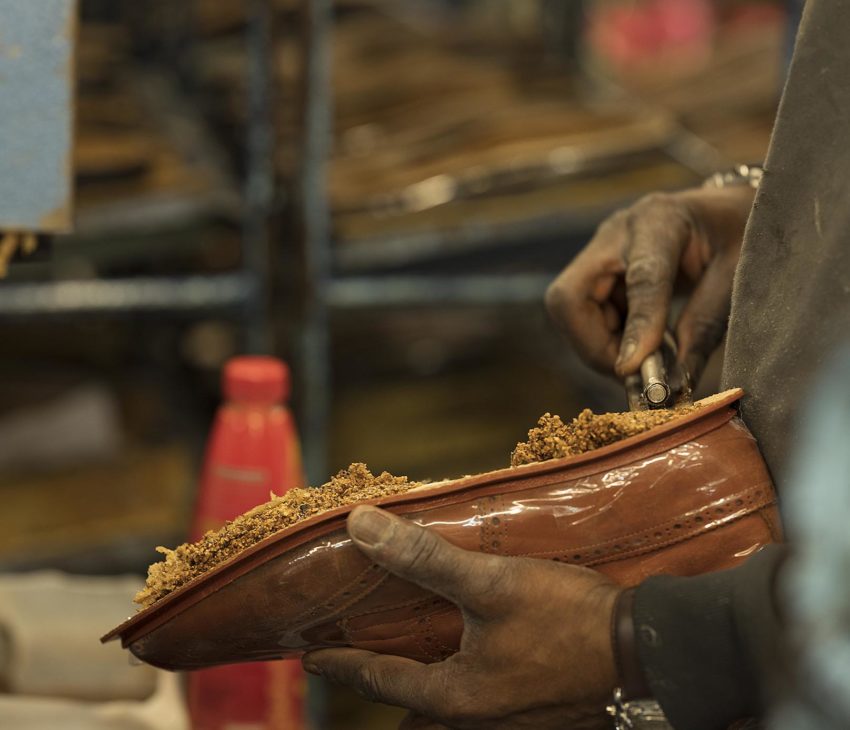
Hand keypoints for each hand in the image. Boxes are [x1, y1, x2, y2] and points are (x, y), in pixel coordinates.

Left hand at [302, 506, 619, 729]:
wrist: (648, 653)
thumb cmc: (569, 621)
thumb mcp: (490, 582)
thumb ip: (423, 556)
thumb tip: (361, 526)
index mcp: (456, 698)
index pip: (380, 680)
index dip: (341, 665)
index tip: (311, 657)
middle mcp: (477, 722)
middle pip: (411, 711)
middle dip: (381, 686)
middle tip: (357, 659)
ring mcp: (511, 724)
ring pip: (447, 715)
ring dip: (422, 691)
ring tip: (411, 661)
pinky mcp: (539, 716)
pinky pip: (481, 709)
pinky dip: (460, 688)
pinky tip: (474, 659)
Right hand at [545, 185, 754, 382]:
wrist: (724, 211)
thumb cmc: (738, 236)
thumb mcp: (736, 278)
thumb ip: (704, 326)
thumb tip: (676, 383)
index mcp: (661, 220)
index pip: (640, 278)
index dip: (634, 329)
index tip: (632, 370)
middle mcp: (617, 232)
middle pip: (571, 298)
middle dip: (594, 345)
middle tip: (632, 372)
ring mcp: (600, 251)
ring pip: (568, 312)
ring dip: (598, 346)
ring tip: (641, 360)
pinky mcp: (594, 271)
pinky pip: (580, 317)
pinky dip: (603, 340)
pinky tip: (635, 344)